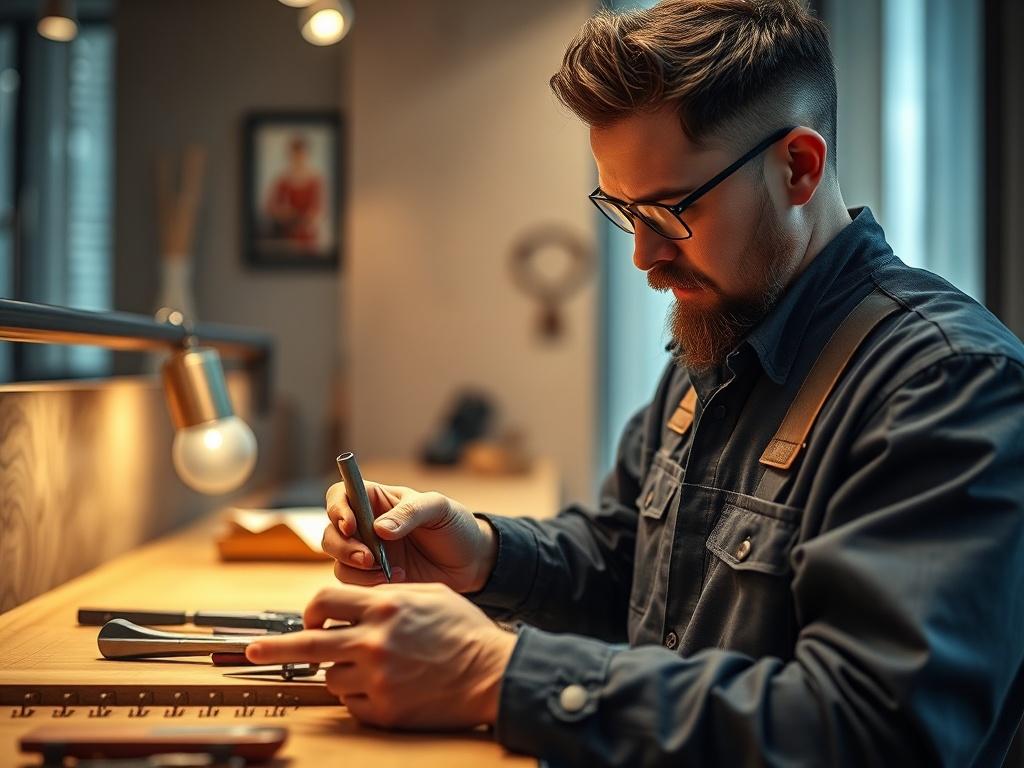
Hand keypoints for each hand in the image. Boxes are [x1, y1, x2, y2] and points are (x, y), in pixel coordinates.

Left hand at [245, 583, 517, 728]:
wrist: (491, 674)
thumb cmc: (464, 631)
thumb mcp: (427, 594)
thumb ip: (385, 596)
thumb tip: (354, 601)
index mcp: (384, 606)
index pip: (325, 599)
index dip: (312, 608)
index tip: (307, 617)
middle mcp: (373, 641)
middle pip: (308, 642)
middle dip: (274, 646)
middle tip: (250, 652)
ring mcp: (376, 678)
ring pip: (330, 676)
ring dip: (340, 671)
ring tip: (372, 667)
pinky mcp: (383, 710)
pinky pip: (351, 704)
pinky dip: (359, 696)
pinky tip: (385, 688)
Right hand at [323, 481, 497, 593]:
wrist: (471, 562)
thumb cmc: (454, 525)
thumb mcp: (438, 508)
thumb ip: (409, 513)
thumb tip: (379, 529)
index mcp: (376, 500)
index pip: (340, 495)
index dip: (337, 508)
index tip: (350, 525)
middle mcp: (365, 526)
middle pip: (331, 533)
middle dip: (343, 547)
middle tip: (368, 558)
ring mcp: (368, 553)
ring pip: (338, 561)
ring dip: (355, 570)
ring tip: (389, 571)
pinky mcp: (374, 579)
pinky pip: (354, 584)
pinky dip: (369, 584)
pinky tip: (397, 579)